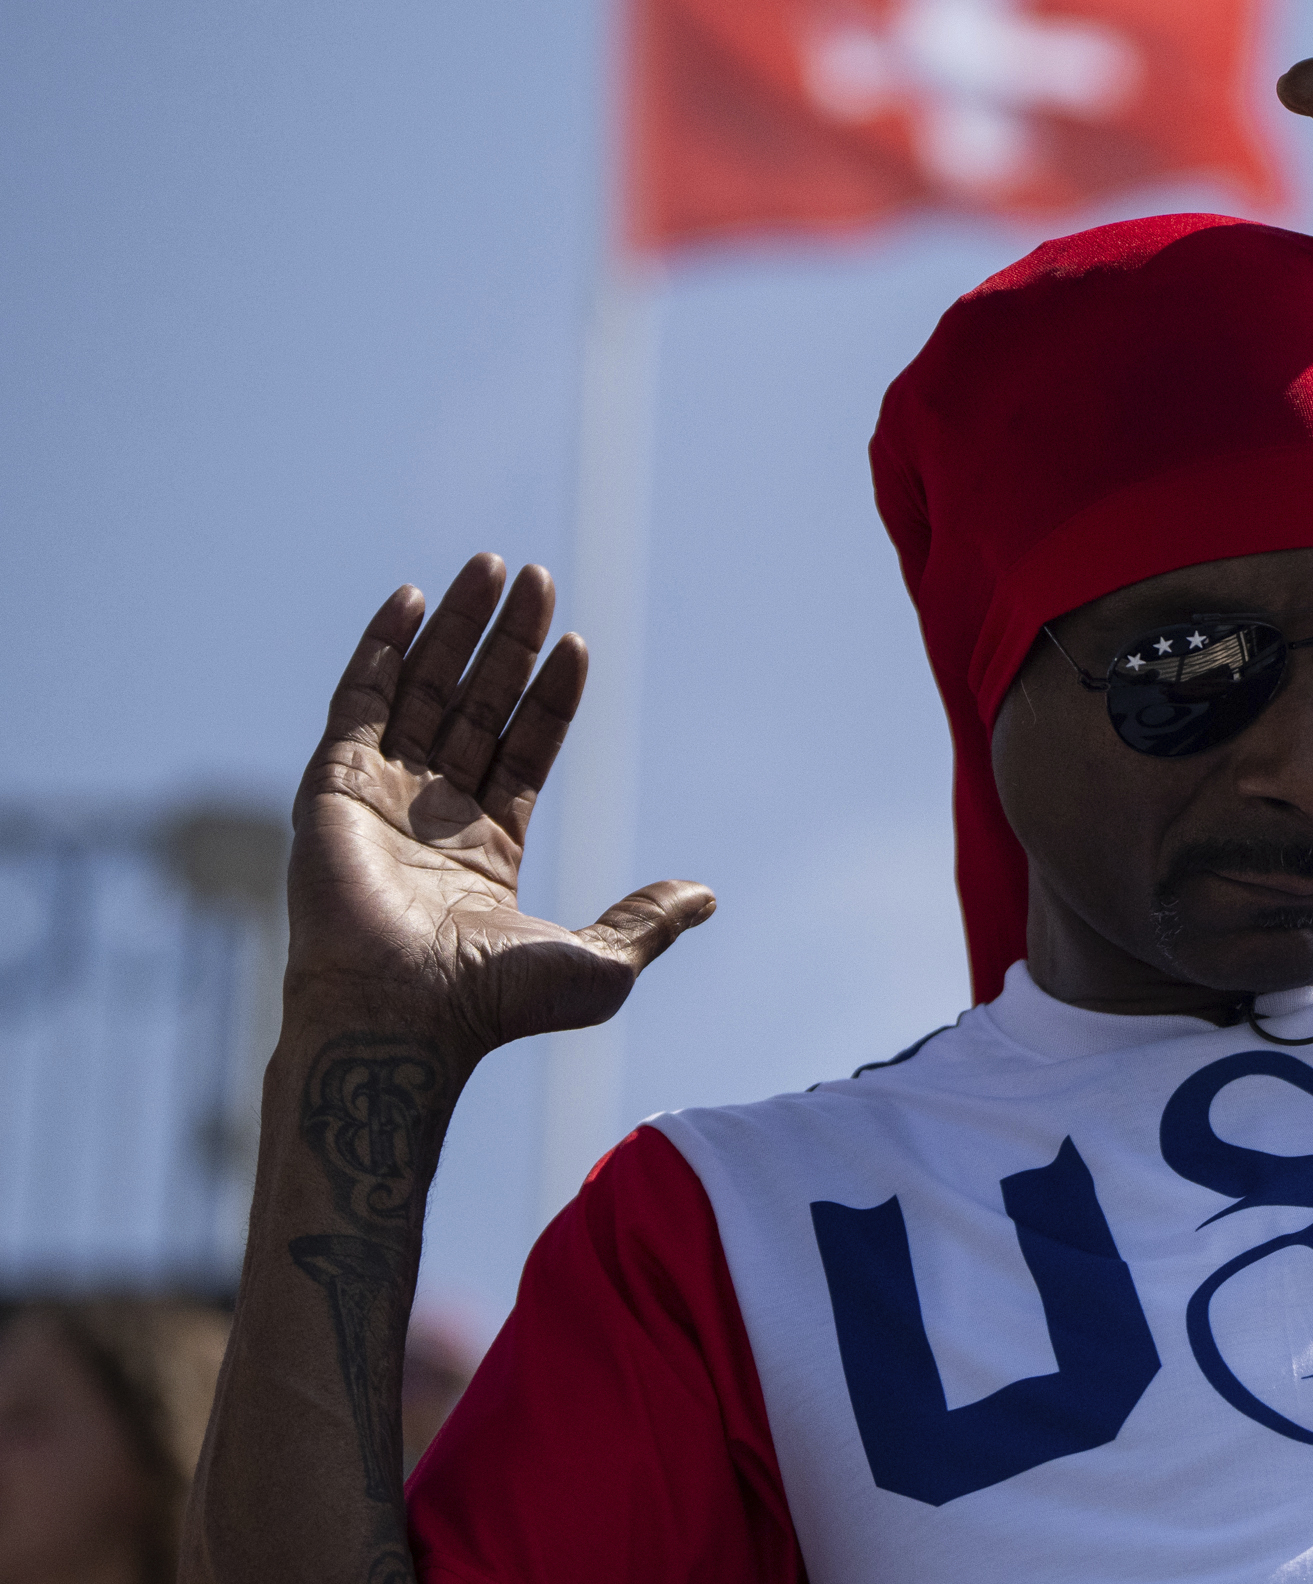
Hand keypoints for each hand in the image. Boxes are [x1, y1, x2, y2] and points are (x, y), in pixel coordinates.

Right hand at [289, 556, 713, 1058]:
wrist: (405, 1017)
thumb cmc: (493, 1006)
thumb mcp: (599, 962)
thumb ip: (647, 919)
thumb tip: (708, 896)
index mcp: (488, 848)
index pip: (525, 747)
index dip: (549, 695)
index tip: (576, 643)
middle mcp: (433, 814)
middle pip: (477, 704)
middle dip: (506, 640)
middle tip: (537, 575)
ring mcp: (381, 795)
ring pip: (425, 688)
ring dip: (455, 626)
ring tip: (489, 566)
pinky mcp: (333, 784)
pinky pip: (358, 700)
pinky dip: (382, 648)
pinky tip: (412, 599)